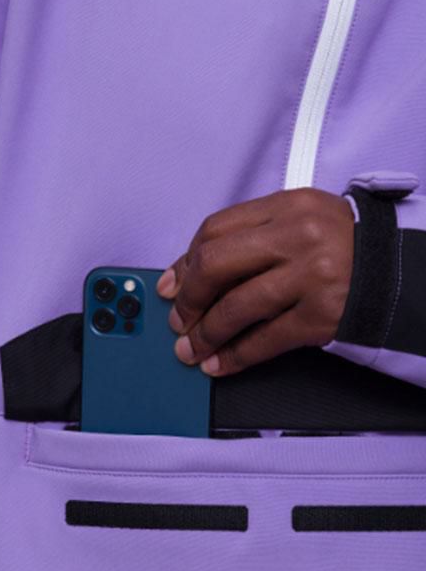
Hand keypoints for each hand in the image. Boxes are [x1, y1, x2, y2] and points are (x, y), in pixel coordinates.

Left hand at [156, 187, 354, 375]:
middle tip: (178, 320)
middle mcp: (298, 236)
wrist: (398, 274)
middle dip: (189, 299)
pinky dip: (235, 356)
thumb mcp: (299, 225)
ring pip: (236, 307)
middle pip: (217, 264)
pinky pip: (265, 340)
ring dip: (206, 334)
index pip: (216, 230)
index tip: (171, 286)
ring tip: (191, 349)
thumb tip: (188, 275)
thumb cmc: (342, 250)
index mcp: (287, 206)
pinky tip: (219, 364)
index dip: (185, 263)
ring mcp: (311, 276)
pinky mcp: (321, 315)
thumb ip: (250, 239)